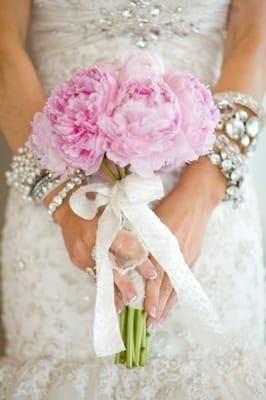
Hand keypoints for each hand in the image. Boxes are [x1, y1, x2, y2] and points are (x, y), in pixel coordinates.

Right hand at [43, 183, 157, 313]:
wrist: (67, 205)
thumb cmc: (98, 204)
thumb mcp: (115, 208)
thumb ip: (130, 224)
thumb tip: (153, 242)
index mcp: (105, 223)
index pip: (125, 244)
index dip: (139, 260)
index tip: (152, 273)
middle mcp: (92, 239)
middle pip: (110, 263)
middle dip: (124, 282)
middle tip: (136, 297)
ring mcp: (81, 250)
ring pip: (100, 273)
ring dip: (112, 290)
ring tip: (123, 306)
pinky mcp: (76, 259)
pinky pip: (92, 274)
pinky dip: (103, 287)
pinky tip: (111, 301)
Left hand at [142, 157, 225, 329]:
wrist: (195, 200)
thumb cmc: (169, 207)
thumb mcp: (152, 220)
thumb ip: (140, 239)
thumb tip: (125, 256)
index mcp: (162, 245)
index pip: (155, 276)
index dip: (151, 294)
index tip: (145, 310)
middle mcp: (174, 255)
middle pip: (167, 286)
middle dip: (158, 306)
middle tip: (150, 325)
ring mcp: (185, 258)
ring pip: (176, 286)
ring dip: (168, 305)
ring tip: (160, 321)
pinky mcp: (192, 257)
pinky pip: (184, 280)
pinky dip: (178, 294)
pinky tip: (172, 304)